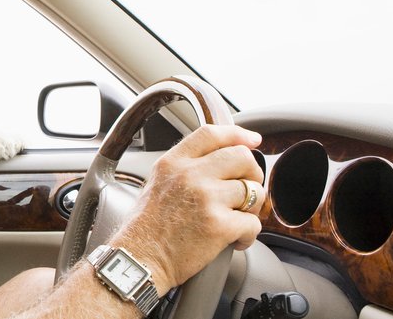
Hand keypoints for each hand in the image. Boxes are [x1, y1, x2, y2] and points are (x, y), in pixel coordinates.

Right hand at [110, 125, 265, 293]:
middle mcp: (190, 175)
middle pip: (241, 157)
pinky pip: (253, 223)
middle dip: (252, 174)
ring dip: (250, 208)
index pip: (211, 134)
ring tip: (235, 219)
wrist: (139, 259)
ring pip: (253, 191)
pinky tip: (233, 240)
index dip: (237, 135)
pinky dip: (248, 235)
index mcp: (173, 162)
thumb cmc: (146, 227)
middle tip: (247, 190)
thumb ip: (185, 168)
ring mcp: (206, 198)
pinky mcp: (219, 225)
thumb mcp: (158, 183)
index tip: (252, 140)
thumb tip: (219, 161)